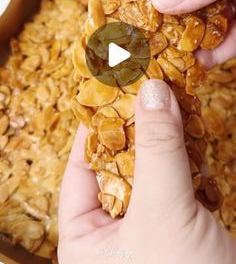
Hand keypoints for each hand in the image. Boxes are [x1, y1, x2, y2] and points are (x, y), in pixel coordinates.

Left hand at [58, 79, 235, 263]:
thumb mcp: (162, 214)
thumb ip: (157, 150)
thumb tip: (151, 91)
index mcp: (86, 234)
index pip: (82, 164)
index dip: (97, 123)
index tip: (113, 88)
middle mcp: (112, 228)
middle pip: (121, 161)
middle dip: (140, 127)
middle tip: (150, 89)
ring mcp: (149, 223)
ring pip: (153, 166)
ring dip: (168, 138)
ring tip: (175, 104)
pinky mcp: (181, 222)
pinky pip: (179, 178)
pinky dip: (189, 158)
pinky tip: (196, 141)